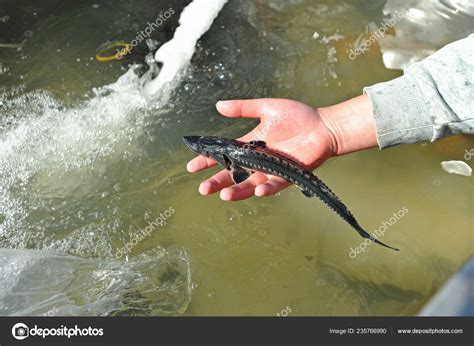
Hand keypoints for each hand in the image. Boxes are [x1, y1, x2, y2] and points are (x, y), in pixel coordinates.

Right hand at [186, 98, 339, 200]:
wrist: (324, 125)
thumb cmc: (298, 116)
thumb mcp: (266, 107)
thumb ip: (243, 108)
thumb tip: (218, 105)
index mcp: (250, 145)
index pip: (224, 155)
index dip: (208, 161)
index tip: (192, 166)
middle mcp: (258, 160)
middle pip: (233, 174)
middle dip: (218, 182)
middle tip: (203, 189)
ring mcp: (272, 169)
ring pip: (251, 184)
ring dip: (237, 190)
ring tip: (223, 195)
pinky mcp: (289, 175)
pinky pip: (276, 184)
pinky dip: (267, 188)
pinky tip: (258, 192)